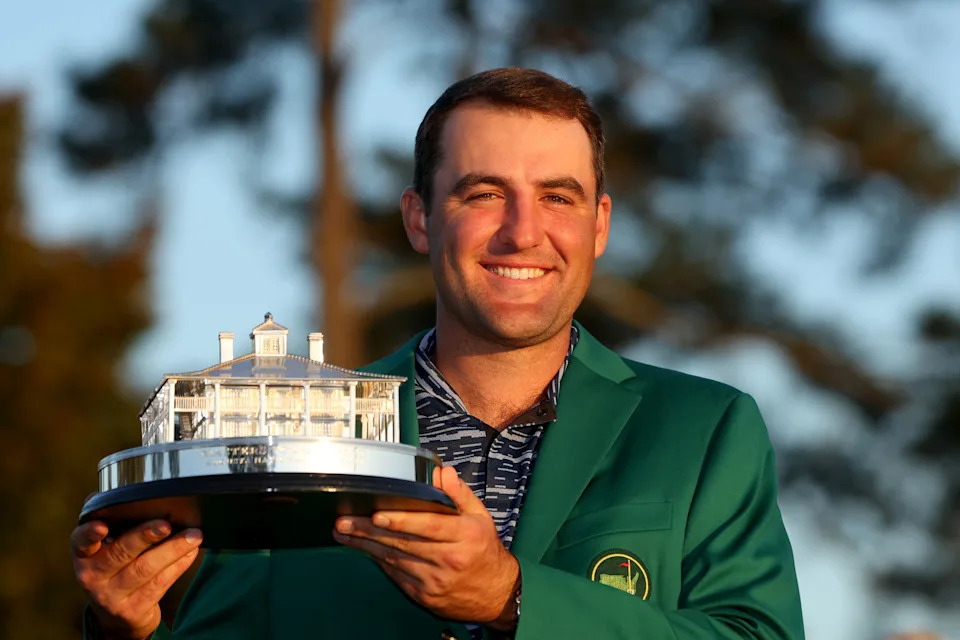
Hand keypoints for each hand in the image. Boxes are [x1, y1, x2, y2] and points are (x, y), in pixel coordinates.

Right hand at [71, 520, 202, 639]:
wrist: (118, 615)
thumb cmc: (115, 569)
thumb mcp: (105, 549)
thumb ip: (111, 522)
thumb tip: (115, 493)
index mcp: (85, 556)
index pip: (81, 542)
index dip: (89, 534)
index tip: (102, 526)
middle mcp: (94, 577)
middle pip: (120, 553)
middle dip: (144, 536)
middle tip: (166, 525)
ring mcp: (112, 596)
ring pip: (145, 569)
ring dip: (172, 549)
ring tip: (193, 535)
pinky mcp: (133, 609)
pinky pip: (160, 583)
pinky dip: (179, 565)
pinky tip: (191, 551)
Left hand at [333, 466, 518, 626]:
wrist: (496, 594)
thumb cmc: (485, 551)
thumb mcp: (481, 516)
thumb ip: (459, 493)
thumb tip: (442, 472)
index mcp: (464, 534)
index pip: (429, 525)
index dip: (402, 520)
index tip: (378, 515)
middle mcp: (449, 558)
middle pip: (404, 542)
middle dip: (370, 531)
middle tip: (345, 521)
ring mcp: (435, 580)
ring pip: (395, 559)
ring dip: (366, 546)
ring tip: (343, 533)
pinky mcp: (424, 595)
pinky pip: (396, 575)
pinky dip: (378, 561)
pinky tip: (363, 549)